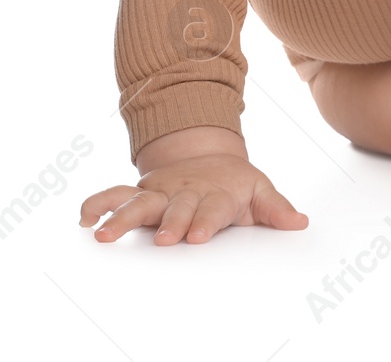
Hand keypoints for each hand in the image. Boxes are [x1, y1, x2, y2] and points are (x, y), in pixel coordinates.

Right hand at [79, 154, 308, 244]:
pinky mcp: (141, 190)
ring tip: (103, 233)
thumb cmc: (235, 183)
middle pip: (176, 208)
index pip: (212, 209)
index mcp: (216, 194)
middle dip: (169, 222)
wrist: (211, 158)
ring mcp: (161, 190)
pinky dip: (98, 203)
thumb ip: (276, 209)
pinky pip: (115, 194)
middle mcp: (186, 192)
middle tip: (163, 239)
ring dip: (122, 216)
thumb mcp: (260, 191)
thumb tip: (300, 222)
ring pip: (140, 202)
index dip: (205, 222)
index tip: (198, 236)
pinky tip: (84, 218)